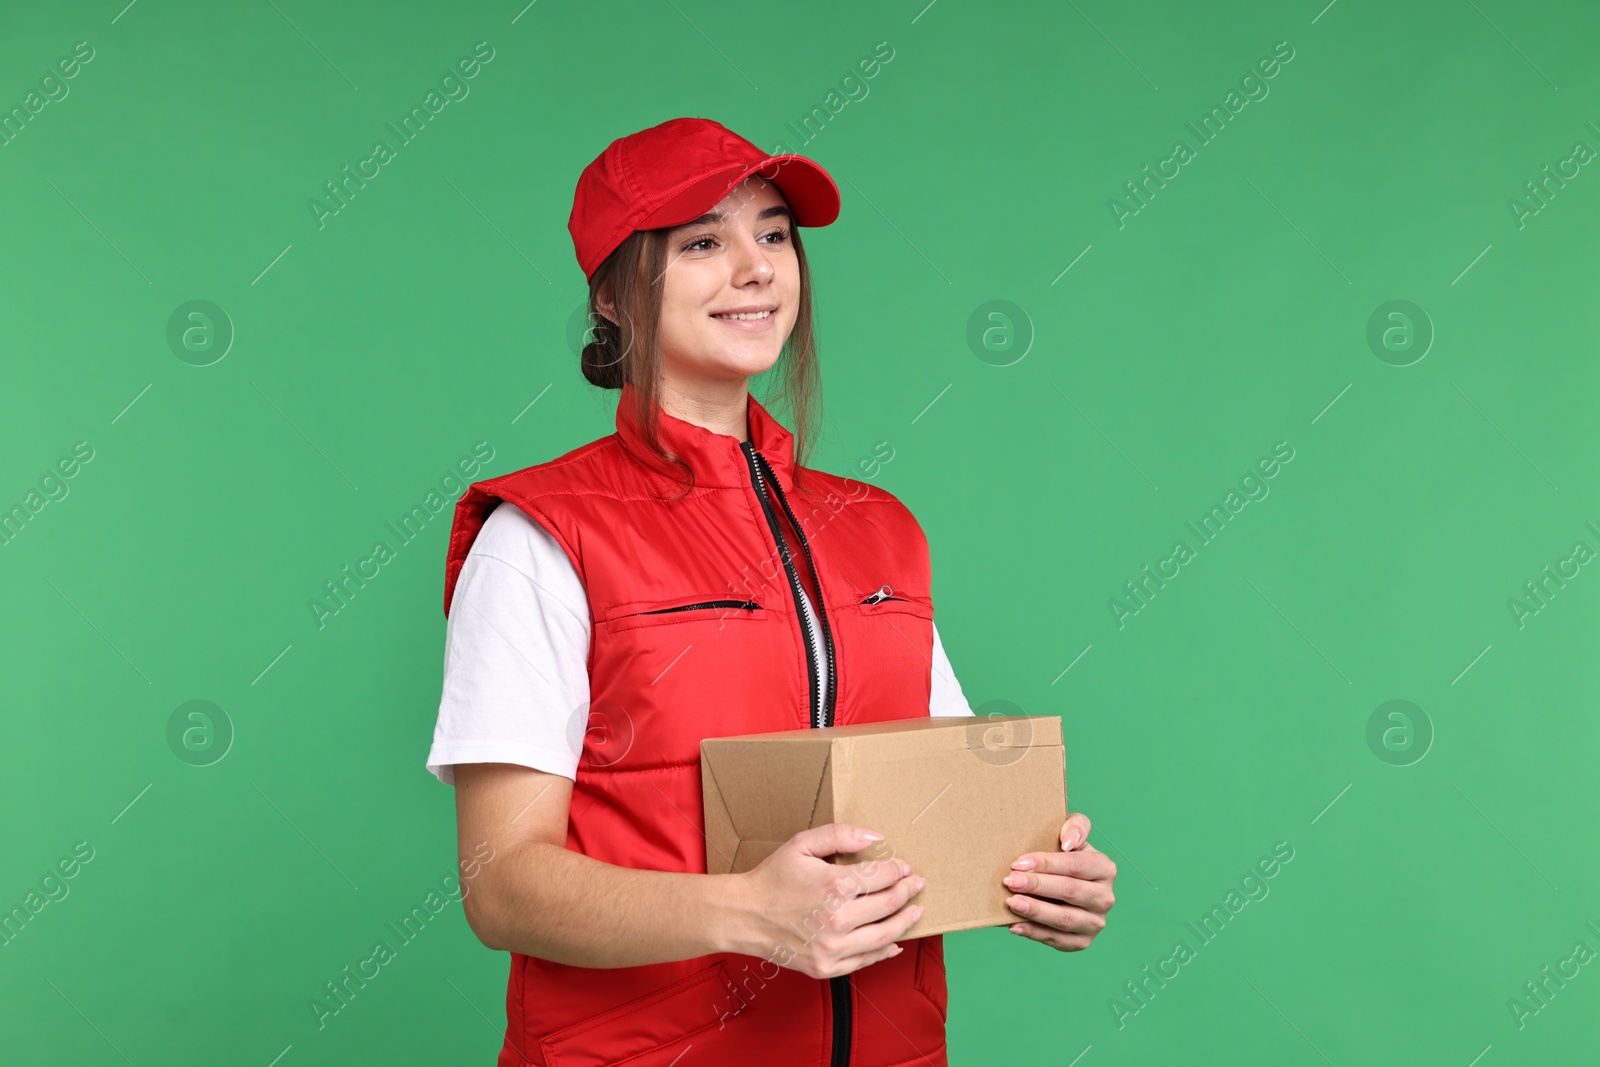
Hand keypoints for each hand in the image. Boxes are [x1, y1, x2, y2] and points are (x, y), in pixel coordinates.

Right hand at [730, 823, 924, 979]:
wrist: (744, 916)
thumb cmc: (772, 878)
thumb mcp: (802, 844)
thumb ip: (839, 835)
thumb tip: (874, 837)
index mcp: (834, 886)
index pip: (882, 877)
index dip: (899, 870)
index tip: (905, 867)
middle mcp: (838, 919)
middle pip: (888, 905)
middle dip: (908, 892)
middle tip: (917, 885)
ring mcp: (833, 947)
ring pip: (884, 936)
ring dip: (905, 922)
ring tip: (915, 911)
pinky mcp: (827, 967)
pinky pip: (865, 960)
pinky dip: (885, 951)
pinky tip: (895, 942)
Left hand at [1002, 811, 1115, 950]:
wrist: (1062, 884)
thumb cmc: (1064, 856)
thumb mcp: (1072, 835)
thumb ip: (1076, 826)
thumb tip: (1068, 842)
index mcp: (1104, 869)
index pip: (1075, 865)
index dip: (1046, 864)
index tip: (1018, 863)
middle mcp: (1105, 897)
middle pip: (1070, 891)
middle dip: (1037, 885)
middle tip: (1010, 881)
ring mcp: (1095, 922)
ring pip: (1065, 919)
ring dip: (1036, 911)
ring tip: (1011, 902)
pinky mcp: (1082, 942)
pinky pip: (1058, 941)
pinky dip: (1034, 933)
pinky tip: (1014, 924)